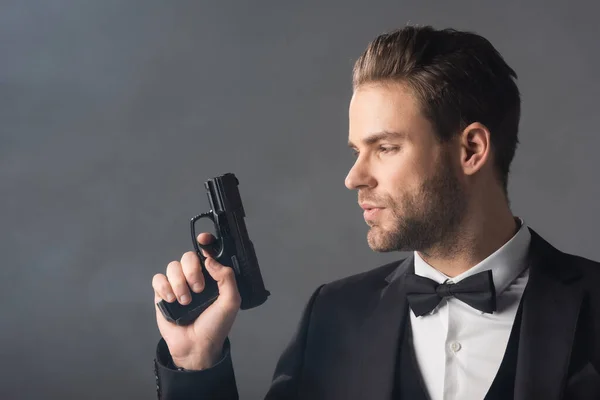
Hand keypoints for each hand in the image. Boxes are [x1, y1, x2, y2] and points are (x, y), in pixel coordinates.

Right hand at [153, 233, 241, 369]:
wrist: (196, 346)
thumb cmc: (216, 325)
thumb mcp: (231, 301)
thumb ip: (226, 277)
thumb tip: (210, 260)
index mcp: (213, 276)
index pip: (208, 252)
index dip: (205, 242)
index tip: (203, 240)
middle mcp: (195, 277)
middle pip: (188, 256)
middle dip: (192, 270)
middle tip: (198, 288)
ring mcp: (178, 284)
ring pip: (172, 266)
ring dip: (179, 283)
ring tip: (186, 301)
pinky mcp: (163, 294)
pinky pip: (158, 279)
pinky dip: (164, 287)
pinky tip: (171, 300)